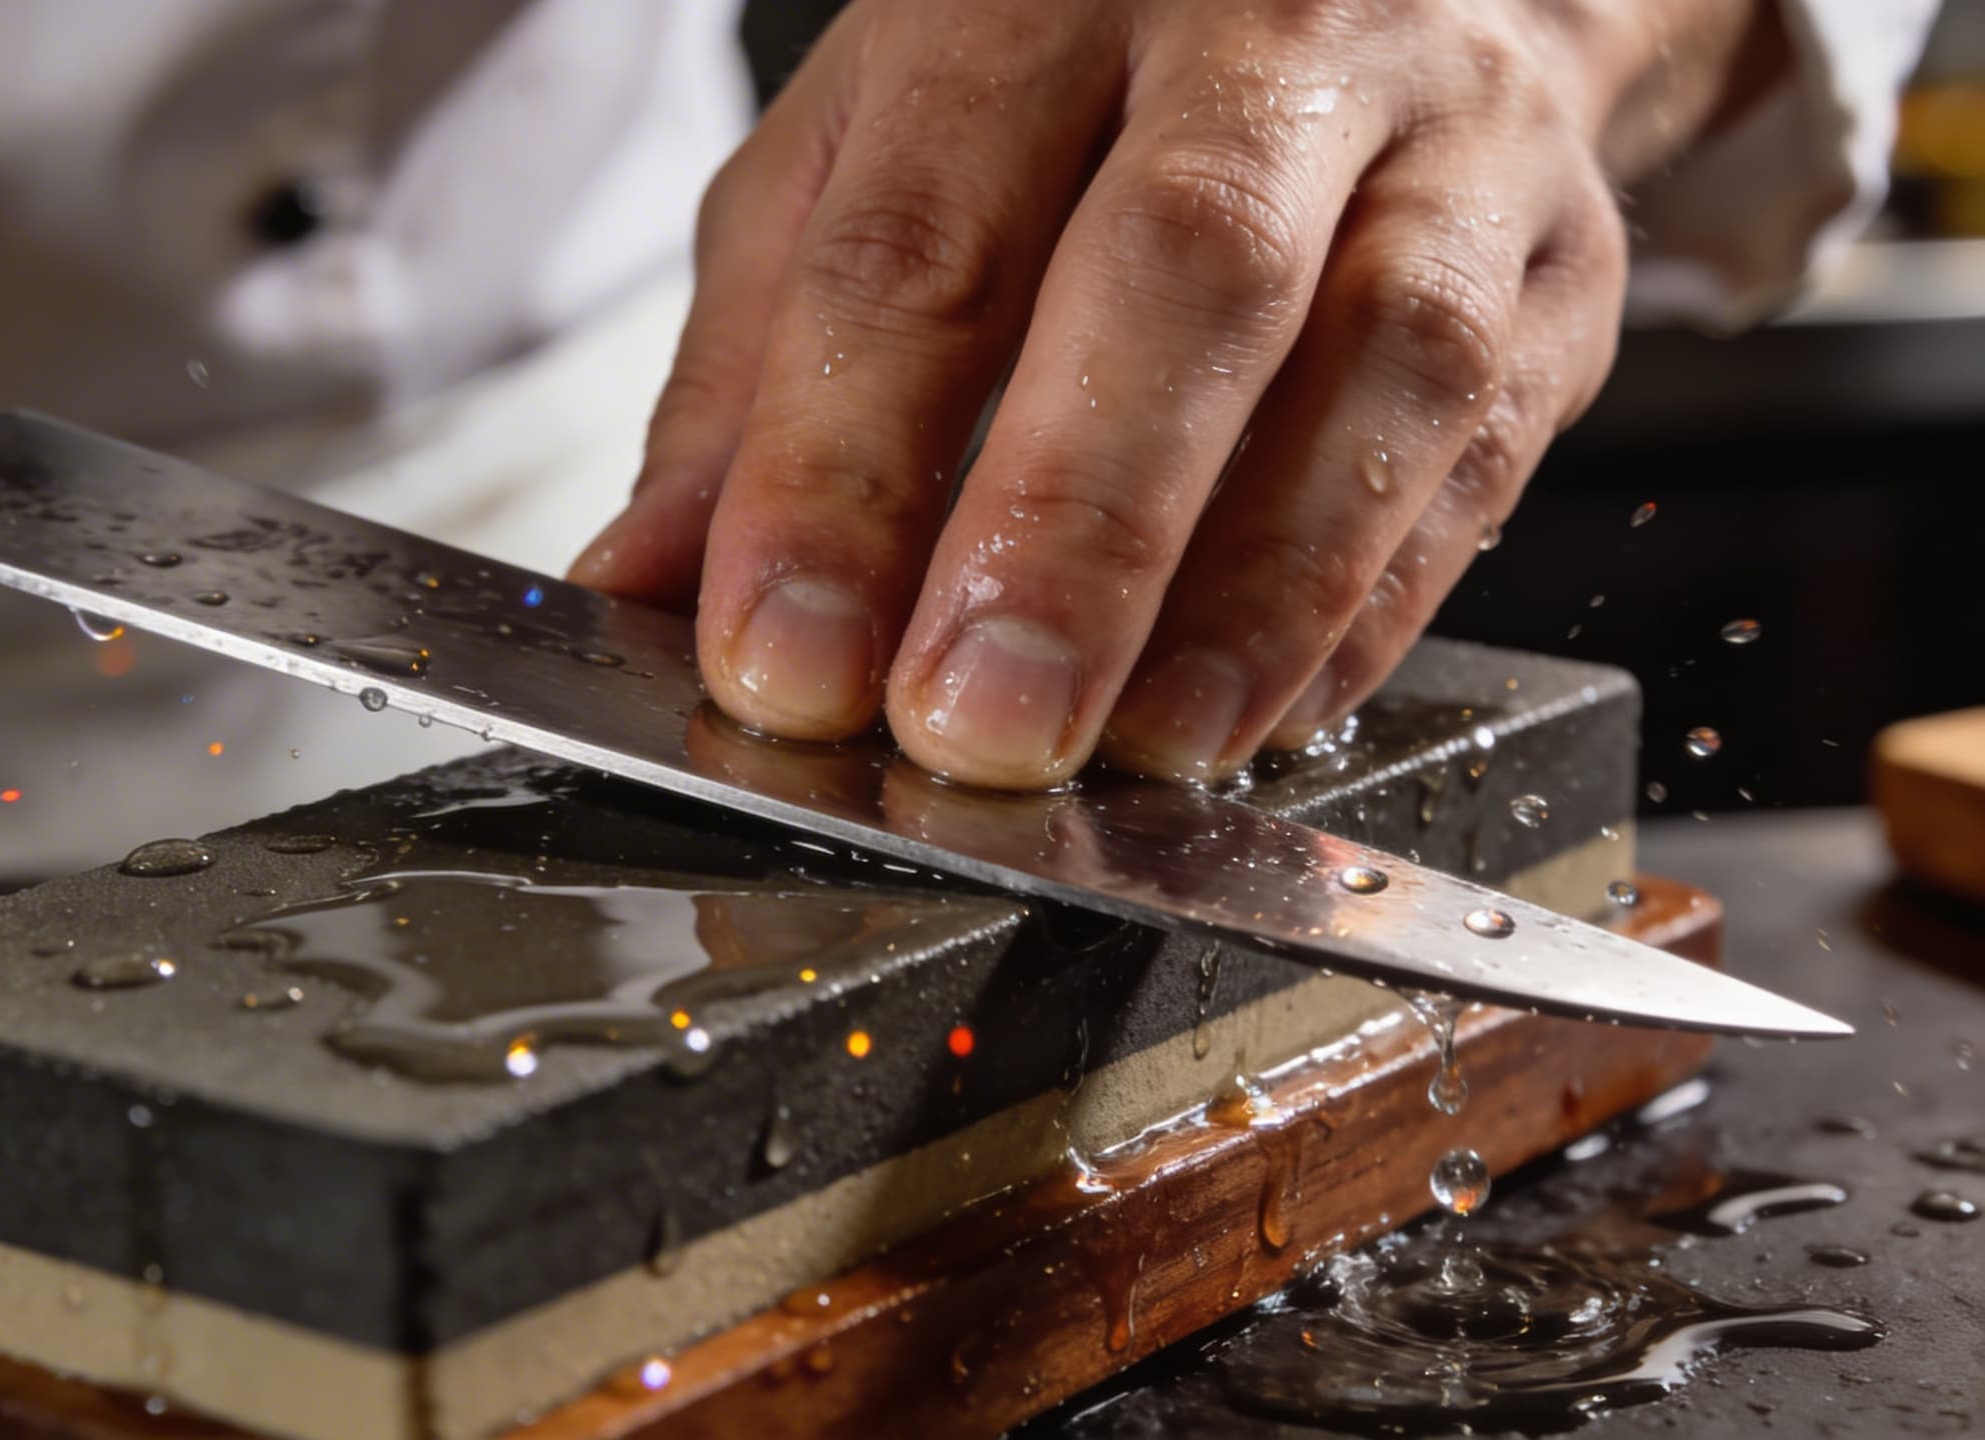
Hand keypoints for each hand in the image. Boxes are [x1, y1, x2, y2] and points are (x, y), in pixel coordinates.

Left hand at [573, 0, 1781, 787]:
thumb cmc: (1088, 73)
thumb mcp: (868, 151)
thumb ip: (756, 366)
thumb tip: (647, 587)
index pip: (919, 241)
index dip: (841, 469)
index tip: (781, 662)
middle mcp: (1258, 37)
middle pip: (1179, 273)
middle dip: (1068, 528)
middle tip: (975, 727)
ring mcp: (1448, 141)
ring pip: (1384, 362)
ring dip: (1253, 593)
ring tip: (1138, 750)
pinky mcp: (1565, 268)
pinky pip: (1486, 451)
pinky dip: (1371, 606)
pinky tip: (1264, 712)